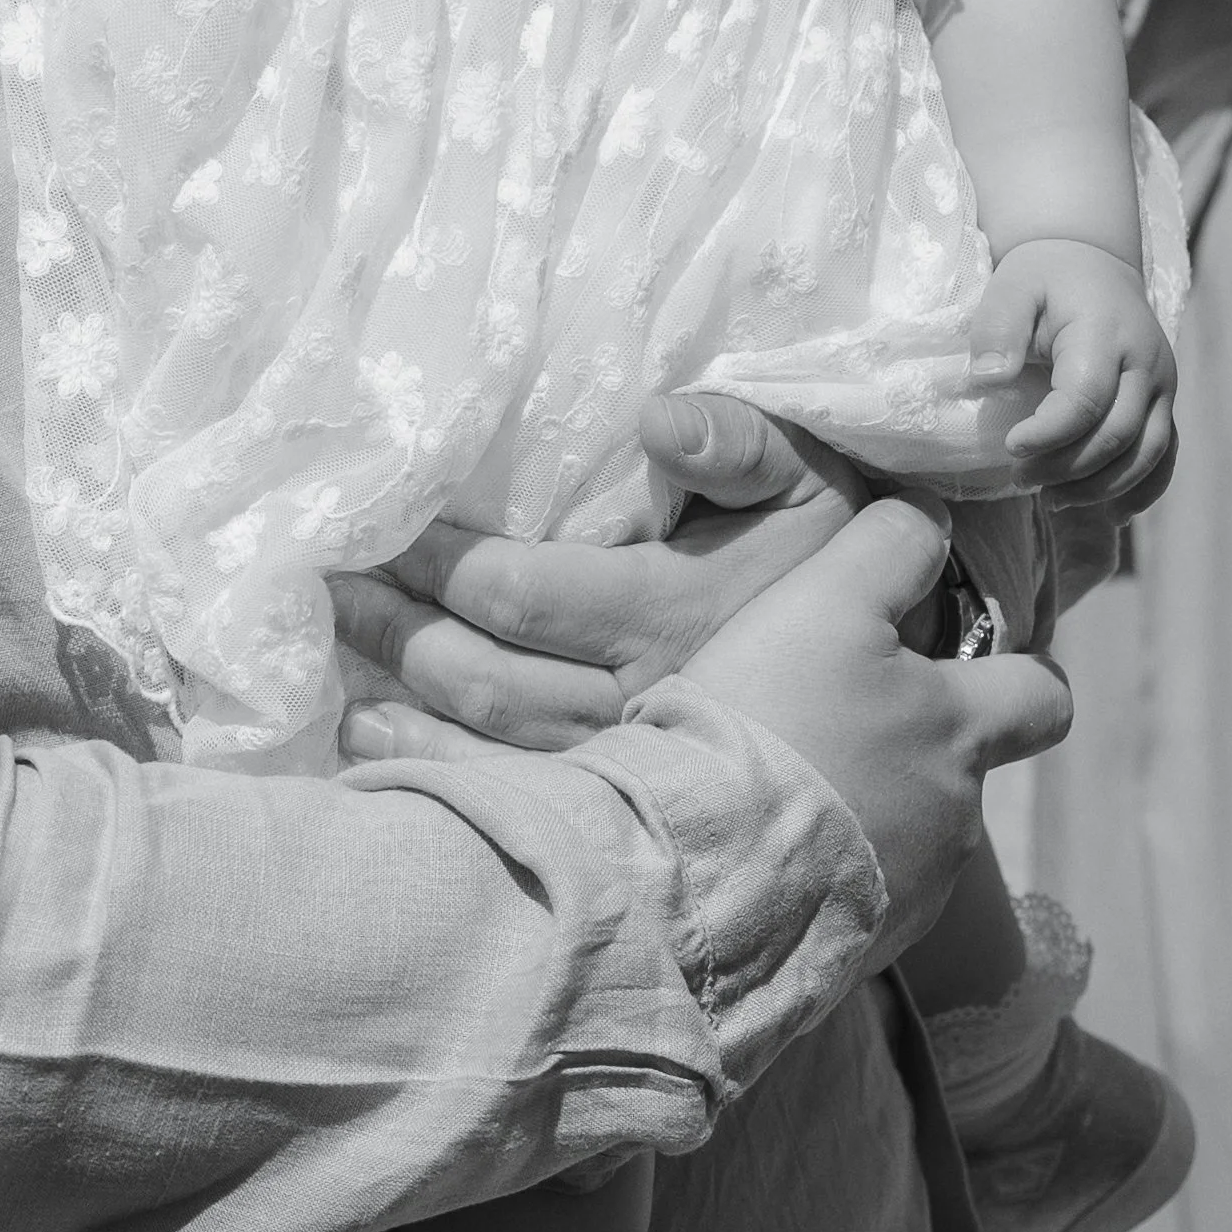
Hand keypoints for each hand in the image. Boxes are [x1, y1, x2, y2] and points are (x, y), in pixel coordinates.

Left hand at [329, 393, 859, 763]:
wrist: (904, 678)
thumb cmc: (831, 553)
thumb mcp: (812, 474)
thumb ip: (741, 440)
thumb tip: (661, 419)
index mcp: (679, 609)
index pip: (522, 591)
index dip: (438, 562)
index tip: (378, 525)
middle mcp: (650, 699)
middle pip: (487, 679)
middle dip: (395, 629)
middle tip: (327, 587)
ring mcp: (644, 770)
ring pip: (497, 756)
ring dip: (404, 714)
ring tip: (336, 674)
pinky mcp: (641, 812)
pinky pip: (525, 809)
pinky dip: (444, 784)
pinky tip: (386, 756)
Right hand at [679, 496, 1072, 960]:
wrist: (702, 865)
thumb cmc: (772, 716)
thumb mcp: (826, 599)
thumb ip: (890, 548)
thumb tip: (929, 516)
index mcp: (961, 732)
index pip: (1045, 695)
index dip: (1023, 668)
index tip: (977, 656)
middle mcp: (956, 817)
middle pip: (960, 765)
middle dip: (915, 741)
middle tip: (839, 714)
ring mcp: (913, 890)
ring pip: (906, 828)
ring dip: (860, 802)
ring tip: (777, 780)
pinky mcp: (859, 944)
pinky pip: (857, 889)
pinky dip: (823, 863)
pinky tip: (760, 841)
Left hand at [976, 237, 1176, 503]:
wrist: (1092, 264)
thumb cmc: (1044, 277)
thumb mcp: (1011, 286)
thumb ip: (998, 328)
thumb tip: (988, 379)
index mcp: (1107, 333)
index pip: (1086, 399)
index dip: (1049, 433)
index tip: (1010, 447)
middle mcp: (1147, 363)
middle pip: (1118, 435)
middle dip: (1068, 467)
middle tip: (1021, 477)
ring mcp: (1163, 387)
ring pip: (1147, 454)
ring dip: (1100, 487)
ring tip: (1050, 497)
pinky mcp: (1165, 404)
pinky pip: (1165, 457)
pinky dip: (1142, 490)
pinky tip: (1108, 512)